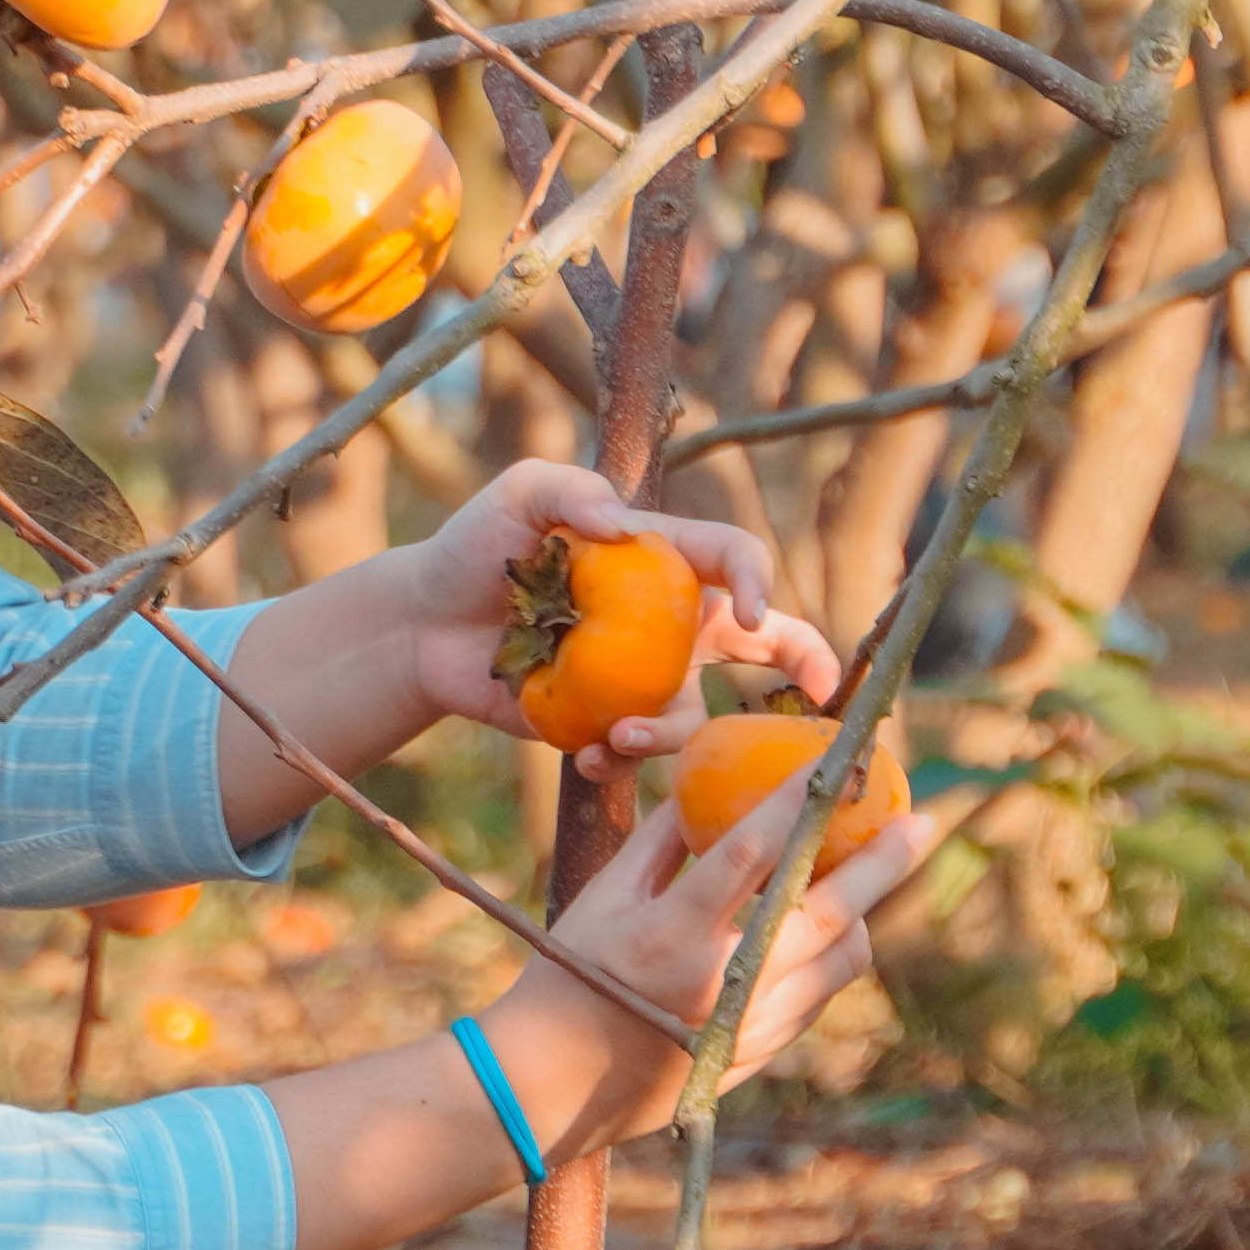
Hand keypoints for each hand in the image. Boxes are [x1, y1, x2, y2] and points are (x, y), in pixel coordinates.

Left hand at [393, 463, 838, 759]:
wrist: (421, 624)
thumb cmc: (476, 547)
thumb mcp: (518, 495)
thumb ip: (566, 488)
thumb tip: (627, 525)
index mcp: (664, 559)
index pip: (736, 559)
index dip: (761, 581)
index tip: (754, 613)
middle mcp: (669, 623)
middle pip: (765, 641)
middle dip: (808, 663)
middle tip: (827, 699)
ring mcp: (642, 678)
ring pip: (695, 717)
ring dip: (670, 732)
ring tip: (620, 736)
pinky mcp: (605, 724)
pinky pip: (634, 754)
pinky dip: (618, 761)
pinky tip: (587, 757)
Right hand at [486, 782, 940, 1139]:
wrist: (554, 1085)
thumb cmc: (571, 973)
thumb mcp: (605, 897)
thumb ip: (663, 840)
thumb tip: (715, 785)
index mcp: (672, 934)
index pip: (753, 852)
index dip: (801, 801)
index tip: (839, 763)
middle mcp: (720, 982)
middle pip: (826, 912)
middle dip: (880, 862)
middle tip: (919, 821)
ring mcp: (747, 1025)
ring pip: (840, 960)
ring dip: (862, 912)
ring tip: (865, 875)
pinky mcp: (760, 1054)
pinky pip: (820, 995)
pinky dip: (830, 955)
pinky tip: (826, 929)